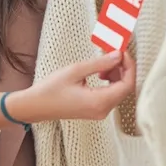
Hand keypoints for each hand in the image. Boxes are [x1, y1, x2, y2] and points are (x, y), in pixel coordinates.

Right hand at [6, 51, 136, 122]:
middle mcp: (103, 111)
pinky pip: (110, 95)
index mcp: (99, 102)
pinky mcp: (95, 110)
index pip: (127, 85)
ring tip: (104, 62)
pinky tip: (100, 73)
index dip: (129, 67)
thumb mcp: (75, 71)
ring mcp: (99, 112)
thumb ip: (100, 64)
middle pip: (125, 89)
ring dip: (116, 75)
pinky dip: (110, 82)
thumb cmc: (51, 89)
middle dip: (123, 69)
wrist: (35, 106)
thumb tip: (119, 55)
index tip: (122, 52)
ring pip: (118, 92)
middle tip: (115, 53)